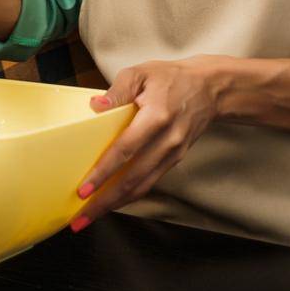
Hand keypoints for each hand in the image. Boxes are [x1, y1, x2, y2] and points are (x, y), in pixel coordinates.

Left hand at [69, 56, 225, 231]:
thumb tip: (95, 106)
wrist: (209, 89)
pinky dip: (130, 195)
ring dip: (115, 204)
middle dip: (104, 201)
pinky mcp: (175, 160)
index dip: (104, 171)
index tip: (84, 189)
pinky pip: (150, 182)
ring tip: (91, 216)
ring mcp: (173, 154)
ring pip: (142, 186)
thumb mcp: (142, 72)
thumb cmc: (172, 78)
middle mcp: (167, 140)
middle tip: (80, 218)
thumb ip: (118, 89)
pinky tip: (112, 201)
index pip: (126, 149)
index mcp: (157, 116)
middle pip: (132, 178)